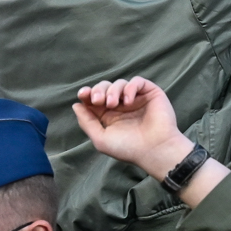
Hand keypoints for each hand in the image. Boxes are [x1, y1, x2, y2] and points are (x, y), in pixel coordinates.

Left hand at [74, 76, 189, 175]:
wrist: (154, 149)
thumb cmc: (128, 148)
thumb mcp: (101, 138)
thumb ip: (87, 122)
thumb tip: (76, 105)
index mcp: (110, 116)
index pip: (95, 98)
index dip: (87, 93)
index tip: (83, 95)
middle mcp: (122, 106)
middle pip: (105, 87)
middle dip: (99, 90)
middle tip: (99, 101)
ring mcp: (137, 99)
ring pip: (120, 83)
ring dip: (113, 90)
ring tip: (114, 104)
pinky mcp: (151, 94)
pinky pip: (138, 81)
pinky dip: (130, 87)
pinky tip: (128, 101)